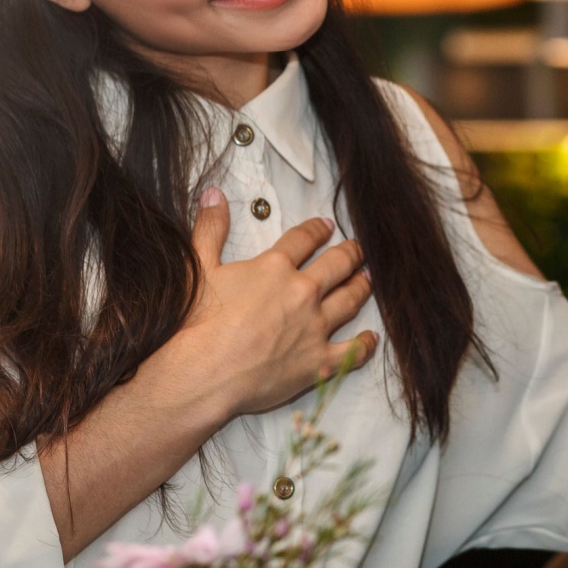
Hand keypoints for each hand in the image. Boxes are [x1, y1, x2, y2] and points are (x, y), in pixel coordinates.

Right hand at [173, 188, 376, 416]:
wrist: (201, 374)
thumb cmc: (196, 323)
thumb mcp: (197, 266)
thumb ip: (209, 228)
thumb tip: (213, 193)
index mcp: (275, 267)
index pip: (303, 240)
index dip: (317, 230)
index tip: (327, 226)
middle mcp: (302, 293)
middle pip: (337, 265)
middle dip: (351, 254)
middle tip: (357, 249)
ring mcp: (314, 328)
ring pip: (350, 300)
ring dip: (362, 287)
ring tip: (368, 278)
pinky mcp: (319, 362)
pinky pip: (353, 351)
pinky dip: (365, 344)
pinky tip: (371, 338)